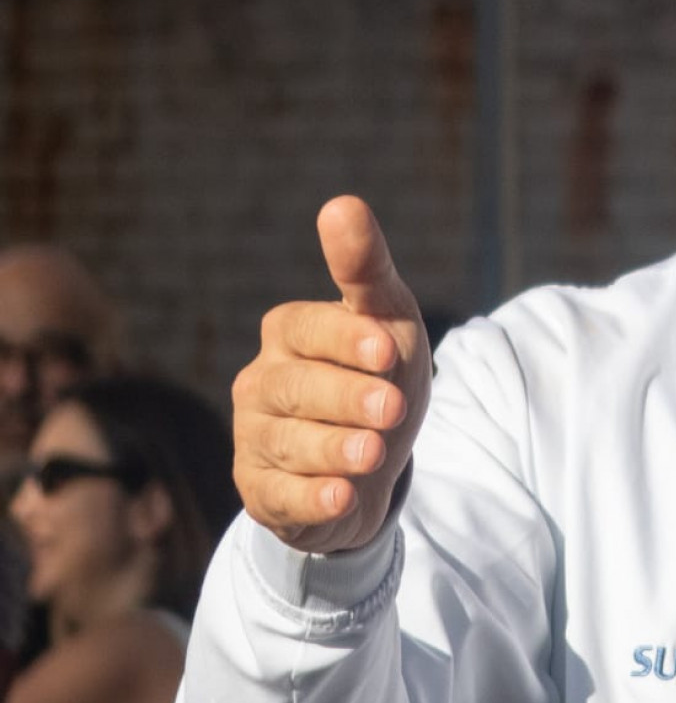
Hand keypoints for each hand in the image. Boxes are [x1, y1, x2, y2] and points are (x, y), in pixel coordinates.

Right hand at [232, 197, 432, 553]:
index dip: (346, 339)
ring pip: (287, 443)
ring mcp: (254, 439)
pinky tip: (341, 498)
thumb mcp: (388, 322)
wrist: (374, 462)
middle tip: (393, 407)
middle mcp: (261, 382)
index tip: (387, 349)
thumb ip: (366, 269)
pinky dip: (313, 499)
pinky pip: (281, 497)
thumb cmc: (379, 375)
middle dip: (347, 397)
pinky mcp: (262, 492)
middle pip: (296, 388)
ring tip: (374, 454)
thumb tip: (343, 203)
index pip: (308, 329)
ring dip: (333, 449)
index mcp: (288, 333)